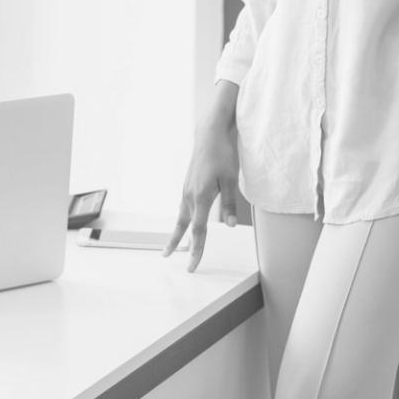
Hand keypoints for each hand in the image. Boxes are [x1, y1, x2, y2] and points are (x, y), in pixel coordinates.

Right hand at [162, 122, 241, 272]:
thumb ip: (229, 204)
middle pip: (183, 226)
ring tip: (172, 246)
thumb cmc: (222, 154)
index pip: (198, 231)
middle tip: (167, 257)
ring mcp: (187, 189)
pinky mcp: (188, 183)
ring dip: (177, 232)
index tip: (192, 265)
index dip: (196, 250)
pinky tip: (184, 221)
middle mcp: (190, 195)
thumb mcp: (231, 179)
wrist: (210, 133)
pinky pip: (183, 206)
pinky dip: (182, 218)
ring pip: (181, 216)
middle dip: (177, 244)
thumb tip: (228, 225)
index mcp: (201, 197)